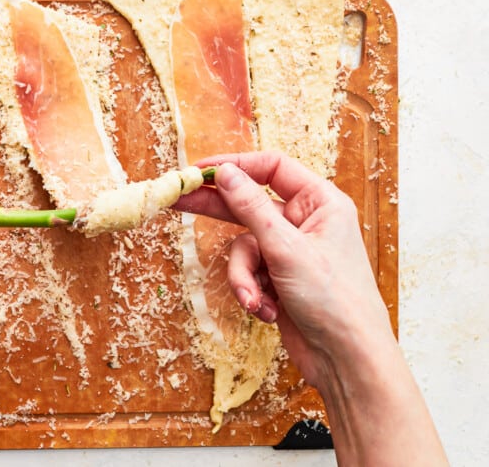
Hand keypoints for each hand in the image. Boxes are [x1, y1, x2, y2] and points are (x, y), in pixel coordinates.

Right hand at [174, 151, 392, 384]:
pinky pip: (248, 273)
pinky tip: (267, 311)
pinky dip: (252, 292)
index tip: (199, 171)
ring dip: (244, 276)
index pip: (271, 167)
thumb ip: (250, 208)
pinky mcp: (278, 278)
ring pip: (244, 248)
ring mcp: (290, 252)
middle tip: (178, 200)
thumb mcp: (286, 248)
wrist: (347, 359)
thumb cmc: (334, 300)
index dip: (235, 165)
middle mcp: (305, 222)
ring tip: (255, 298)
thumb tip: (224, 173)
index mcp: (320, 202)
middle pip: (249, 204)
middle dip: (216, 210)